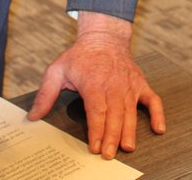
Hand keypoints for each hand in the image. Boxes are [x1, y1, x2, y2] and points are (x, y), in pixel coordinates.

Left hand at [28, 12, 165, 157]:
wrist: (104, 37)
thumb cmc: (80, 55)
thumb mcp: (57, 70)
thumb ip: (45, 94)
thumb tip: (33, 116)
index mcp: (93, 82)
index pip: (96, 110)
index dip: (96, 130)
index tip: (95, 147)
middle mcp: (114, 84)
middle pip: (114, 114)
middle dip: (112, 136)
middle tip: (109, 154)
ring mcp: (129, 85)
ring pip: (131, 111)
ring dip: (130, 131)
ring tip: (128, 147)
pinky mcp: (140, 84)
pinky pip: (153, 100)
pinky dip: (158, 114)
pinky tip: (158, 129)